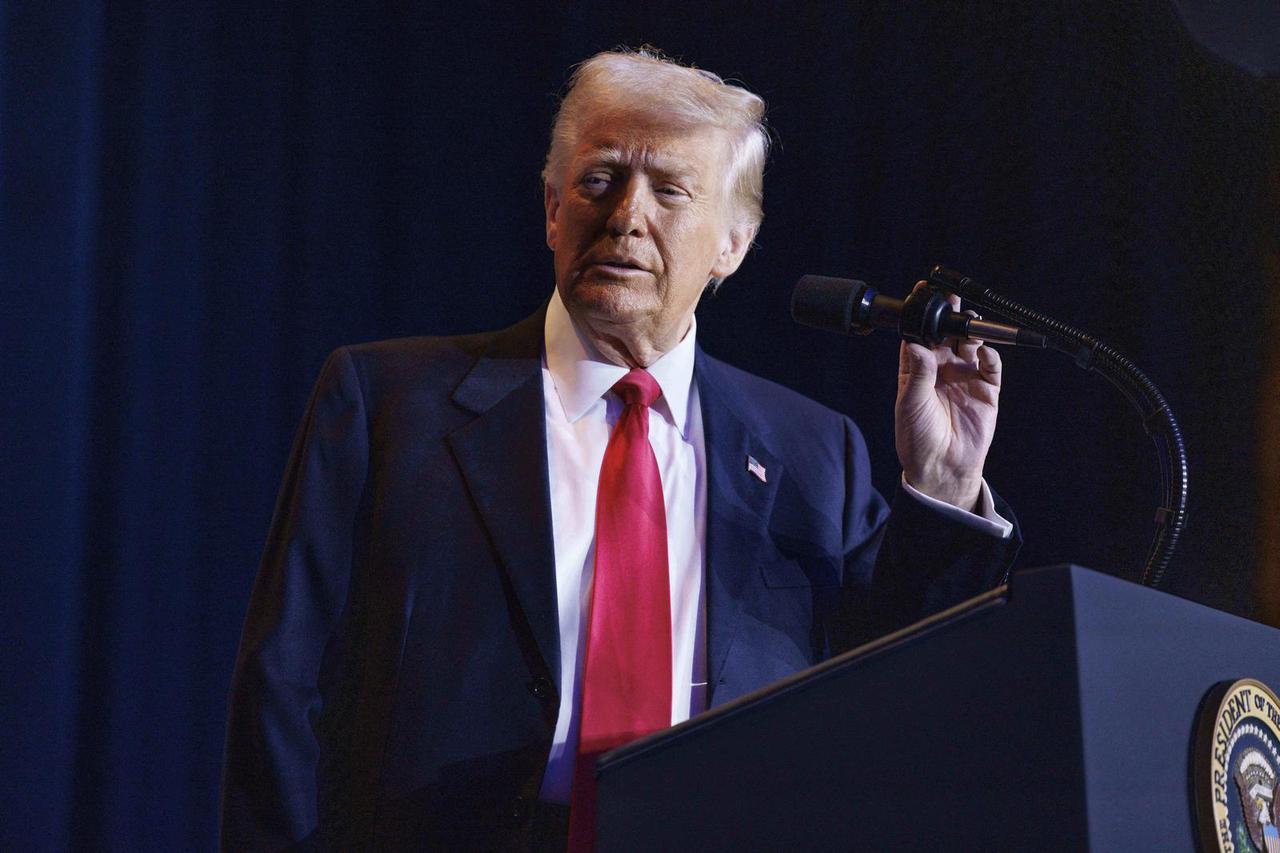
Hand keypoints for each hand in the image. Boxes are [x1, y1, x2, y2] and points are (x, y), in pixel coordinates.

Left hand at [894, 282, 1001, 510]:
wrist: (943, 468)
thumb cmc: (918, 439)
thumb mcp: (911, 404)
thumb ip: (917, 373)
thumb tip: (917, 344)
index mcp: (916, 370)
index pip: (919, 335)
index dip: (920, 315)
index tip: (922, 294)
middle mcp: (941, 370)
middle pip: (946, 334)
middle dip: (949, 315)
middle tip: (951, 299)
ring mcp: (965, 377)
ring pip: (970, 345)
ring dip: (971, 331)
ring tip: (970, 322)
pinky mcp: (986, 391)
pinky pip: (991, 366)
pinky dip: (990, 355)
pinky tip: (984, 352)